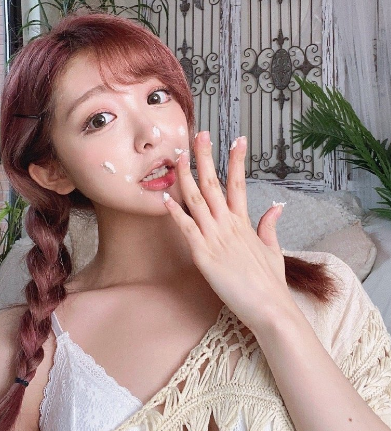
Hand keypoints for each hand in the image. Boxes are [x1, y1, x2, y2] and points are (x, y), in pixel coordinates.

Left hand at [164, 132, 294, 331]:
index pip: (239, 183)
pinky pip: (186, 227)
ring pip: (196, 199)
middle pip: (214, 183)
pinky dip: (175, 211)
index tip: (237, 139)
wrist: (271, 308)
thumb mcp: (273, 250)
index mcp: (244, 222)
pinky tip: (165, 197)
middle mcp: (228, 224)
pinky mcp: (203, 254)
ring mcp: (215, 237)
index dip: (237, 160)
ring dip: (185, 176)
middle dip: (207, 157)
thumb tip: (277, 206)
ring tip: (179, 156)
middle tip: (201, 134)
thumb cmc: (270, 282)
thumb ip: (269, 226)